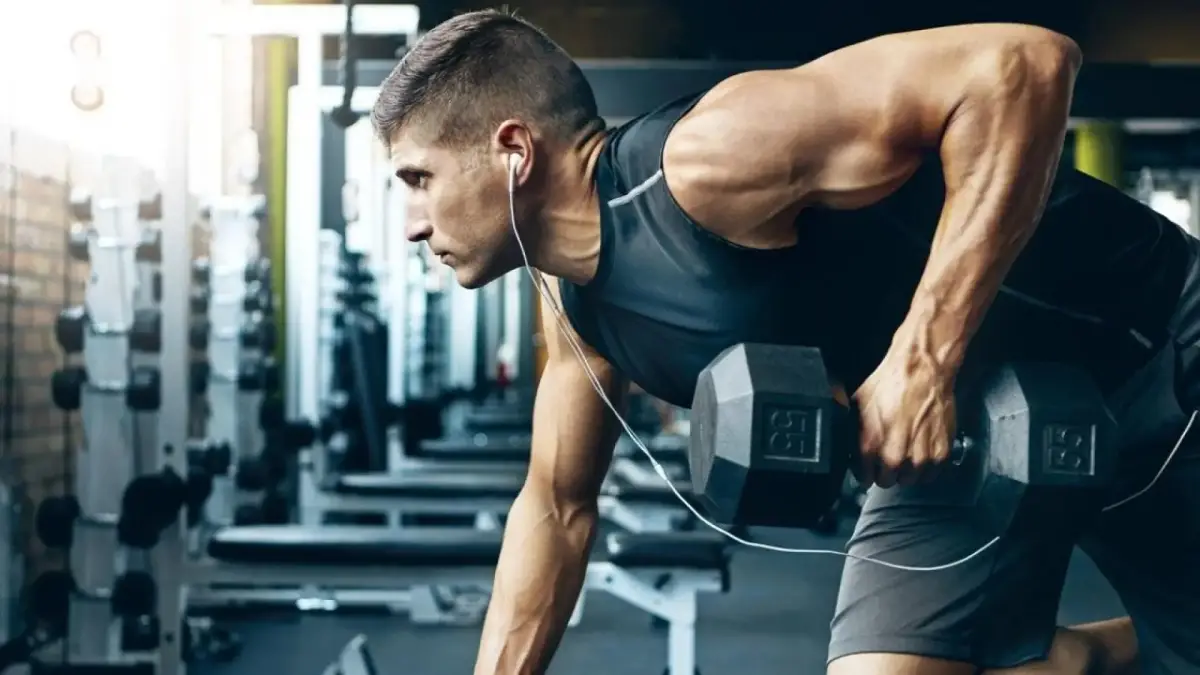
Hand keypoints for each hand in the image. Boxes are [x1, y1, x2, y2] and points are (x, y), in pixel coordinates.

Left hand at [852, 347, 957, 487]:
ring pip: (910, 480)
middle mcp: (896, 456)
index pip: (864, 479)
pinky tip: (921, 450)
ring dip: (907, 469)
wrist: (921, 371)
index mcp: (871, 446)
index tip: (868, 465)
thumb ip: (851, 430)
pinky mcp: (941, 454)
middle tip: (887, 454)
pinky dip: (927, 465)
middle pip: (887, 481)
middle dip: (885, 470)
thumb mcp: (857, 405)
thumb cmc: (892, 383)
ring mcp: (920, 458)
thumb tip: (846, 442)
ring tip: (906, 450)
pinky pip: (931, 473)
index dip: (865, 471)